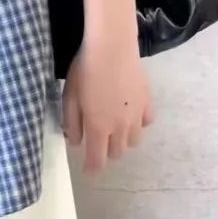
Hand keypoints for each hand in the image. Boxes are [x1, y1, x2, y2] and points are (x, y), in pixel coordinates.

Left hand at [62, 33, 153, 173]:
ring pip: (133, 141)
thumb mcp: (70, 95)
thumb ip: (72, 122)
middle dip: (105, 151)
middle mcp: (120, 128)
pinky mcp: (148, 103)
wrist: (112, 48)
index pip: (97, 160)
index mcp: (98, 127)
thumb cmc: (85, 69)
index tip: (88, 170)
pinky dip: (138, 124)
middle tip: (97, 138)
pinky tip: (130, 113)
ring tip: (113, 126)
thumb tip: (76, 142)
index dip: (92, 168)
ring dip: (122, 139)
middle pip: (116, 153)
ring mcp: (137, 116)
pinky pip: (146, 123)